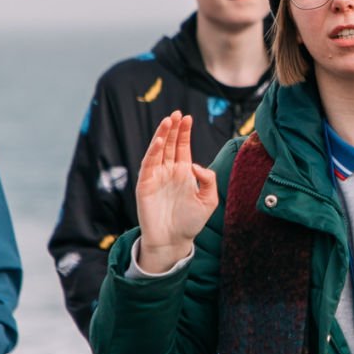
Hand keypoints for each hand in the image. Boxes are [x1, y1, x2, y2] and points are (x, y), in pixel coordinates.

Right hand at [135, 112, 217, 272]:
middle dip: (173, 128)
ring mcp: (156, 177)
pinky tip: (159, 142)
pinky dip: (153, 152)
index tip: (188, 117)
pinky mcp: (145, 185)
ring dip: (162, 135)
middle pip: (170, 144)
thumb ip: (208, 179)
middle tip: (177, 113)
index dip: (184, 132)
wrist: (173, 241)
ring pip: (158, 151)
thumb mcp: (209, 200)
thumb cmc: (191, 222)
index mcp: (183, 172)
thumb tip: (194, 164)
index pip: (182, 146)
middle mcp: (169, 171)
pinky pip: (148, 165)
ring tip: (168, 121)